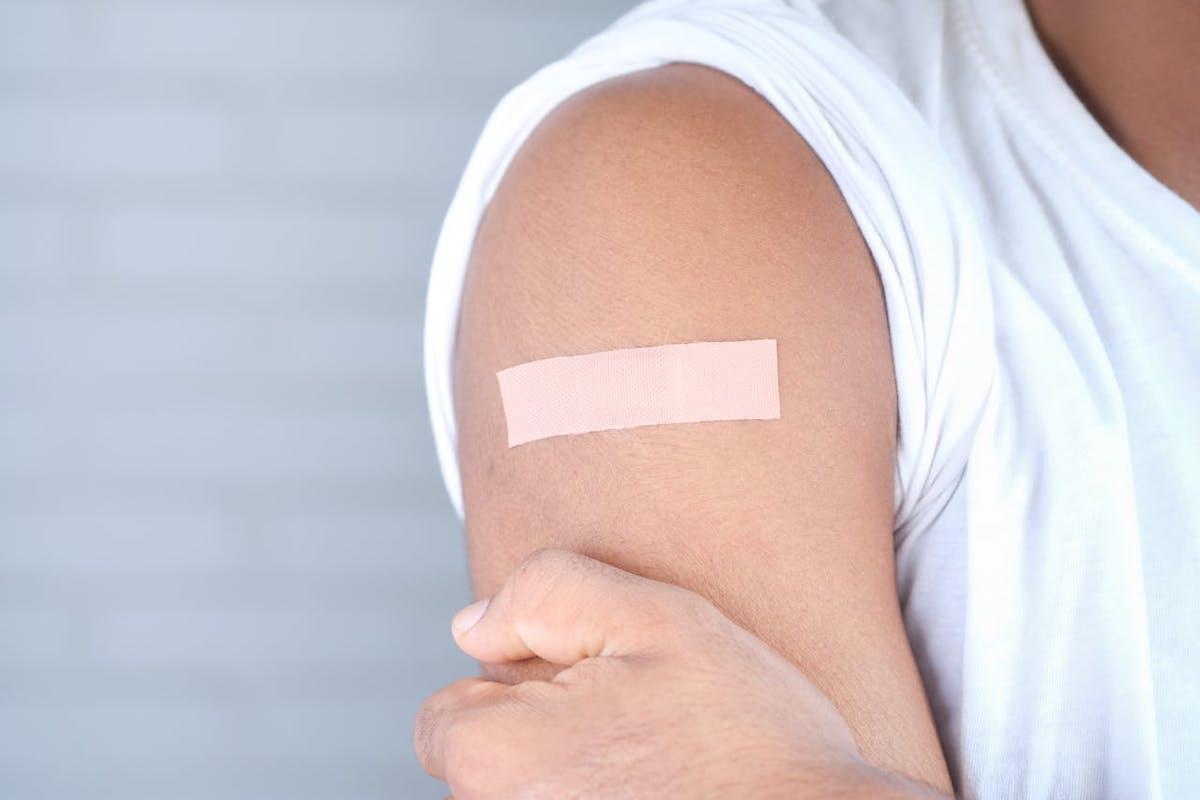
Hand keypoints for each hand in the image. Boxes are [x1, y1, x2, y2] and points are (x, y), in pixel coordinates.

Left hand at [414, 548, 941, 798]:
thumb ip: (547, 593)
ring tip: (656, 767)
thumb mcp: (659, 617)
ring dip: (576, 775)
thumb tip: (472, 625)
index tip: (594, 693)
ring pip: (532, 797)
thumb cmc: (751, 741)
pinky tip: (660, 793)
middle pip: (488, 765)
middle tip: (636, 726)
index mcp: (497, 760)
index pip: (447, 715)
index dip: (521, 687)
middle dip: (542, 734)